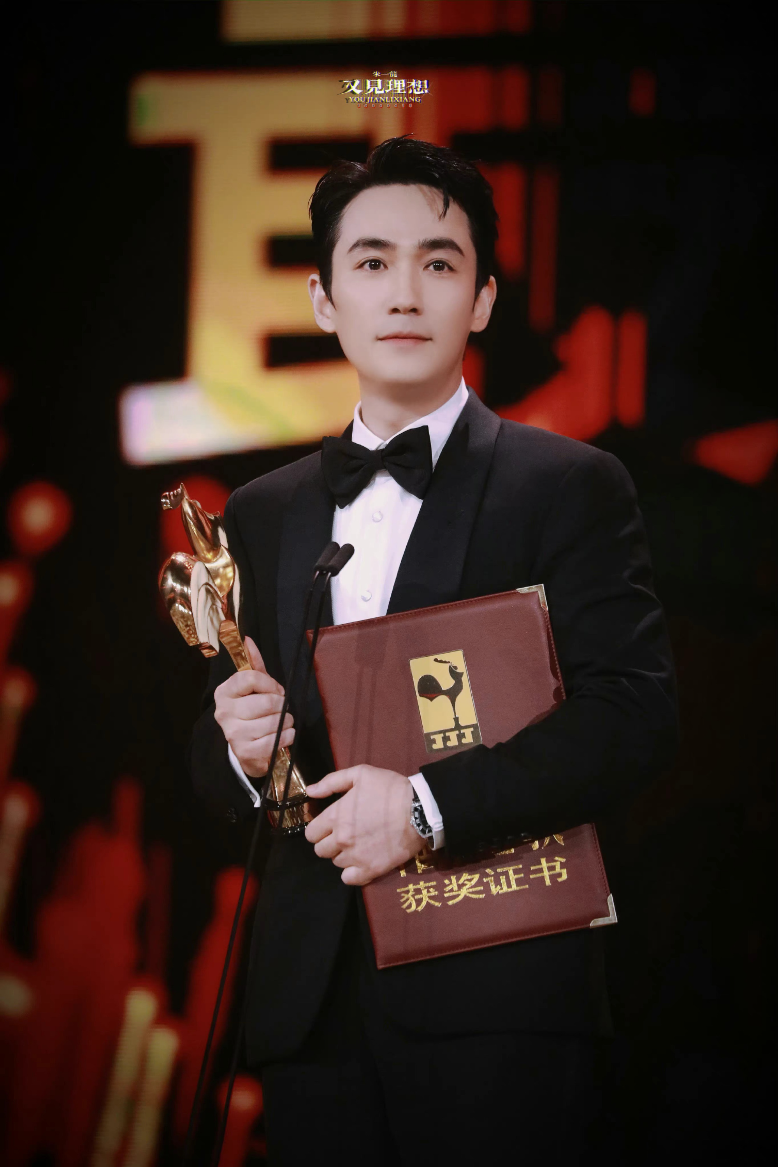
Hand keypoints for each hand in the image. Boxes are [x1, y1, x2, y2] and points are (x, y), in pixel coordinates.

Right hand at [213, 636, 293, 777]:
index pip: (251, 678)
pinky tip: (285, 734)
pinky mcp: (244, 752)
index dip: (270, 683)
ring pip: (273, 722)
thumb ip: (253, 664)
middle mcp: (224, 712)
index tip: (276, 690)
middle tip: (282, 708)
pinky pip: (275, 740)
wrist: (246, 749)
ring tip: (284, 722)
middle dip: (282, 704)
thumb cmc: (251, 713)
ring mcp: (233, 734)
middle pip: (266, 701)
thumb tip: (248, 640)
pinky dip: (287, 736)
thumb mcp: (252, 688)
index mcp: (225, 692)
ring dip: (287, 721)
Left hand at [304, 765, 422, 885]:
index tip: (330, 826)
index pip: (311, 834)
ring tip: (357, 846)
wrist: (419, 809)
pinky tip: (361, 862)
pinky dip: (352, 872)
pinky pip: (349, 879)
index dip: (319, 829)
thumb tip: (309, 791)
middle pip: (321, 851)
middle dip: (329, 843)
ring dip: (343, 856)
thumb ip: (331, 782)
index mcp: (336, 817)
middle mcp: (341, 839)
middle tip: (345, 835)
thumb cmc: (389, 789)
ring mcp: (355, 856)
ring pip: (336, 863)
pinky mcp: (371, 869)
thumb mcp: (360, 774)